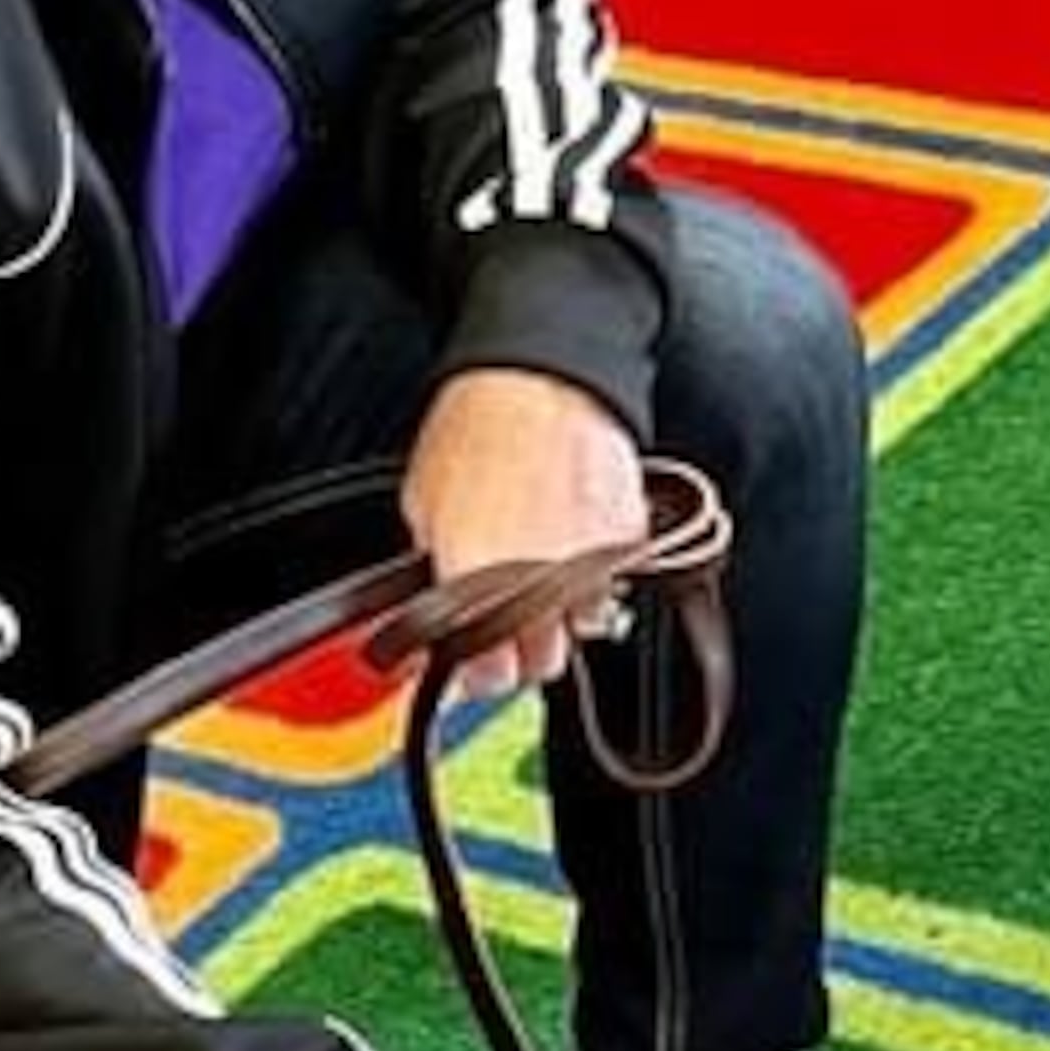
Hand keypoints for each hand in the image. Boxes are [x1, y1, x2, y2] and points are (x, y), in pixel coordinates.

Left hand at [403, 367, 652, 695]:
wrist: (540, 374)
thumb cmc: (477, 426)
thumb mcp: (422, 504)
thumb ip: (432, 574)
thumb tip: (428, 619)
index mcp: (476, 580)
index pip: (485, 676)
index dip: (474, 674)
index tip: (470, 664)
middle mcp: (538, 583)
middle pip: (540, 666)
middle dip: (518, 652)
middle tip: (500, 622)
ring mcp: (590, 567)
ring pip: (581, 635)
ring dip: (558, 621)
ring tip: (538, 579)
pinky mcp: (627, 544)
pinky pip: (611, 586)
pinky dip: (594, 580)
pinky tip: (571, 547)